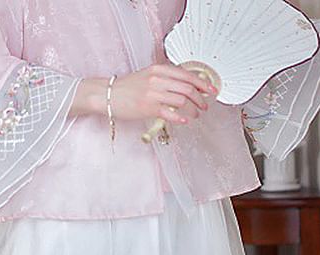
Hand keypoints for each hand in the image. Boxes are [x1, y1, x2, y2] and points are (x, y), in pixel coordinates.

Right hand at [70, 63, 217, 122]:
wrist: (108, 95)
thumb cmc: (128, 88)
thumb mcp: (148, 76)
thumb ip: (165, 78)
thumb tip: (186, 86)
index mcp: (159, 69)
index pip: (187, 75)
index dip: (202, 83)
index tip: (211, 90)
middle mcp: (157, 79)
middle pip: (187, 88)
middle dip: (200, 98)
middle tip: (204, 105)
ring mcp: (153, 93)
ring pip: (182, 100)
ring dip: (193, 109)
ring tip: (195, 115)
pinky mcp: (148, 107)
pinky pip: (169, 112)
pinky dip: (180, 117)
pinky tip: (184, 120)